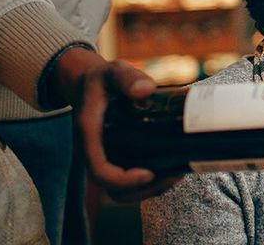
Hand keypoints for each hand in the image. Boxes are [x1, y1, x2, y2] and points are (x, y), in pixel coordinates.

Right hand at [51, 47, 170, 200]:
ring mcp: (104, 159)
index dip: (123, 180)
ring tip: (175, 175)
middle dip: (144, 190)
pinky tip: (171, 170)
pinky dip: (150, 184)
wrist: (89, 84)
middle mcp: (93, 153)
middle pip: (113, 190)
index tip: (149, 174)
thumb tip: (146, 90)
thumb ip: (128, 77)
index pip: (99, 170)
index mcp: (88, 136)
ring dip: (150, 190)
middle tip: (173, 175)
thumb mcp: (113, 71)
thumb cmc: (103, 79)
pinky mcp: (115, 159)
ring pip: (123, 192)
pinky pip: (129, 183)